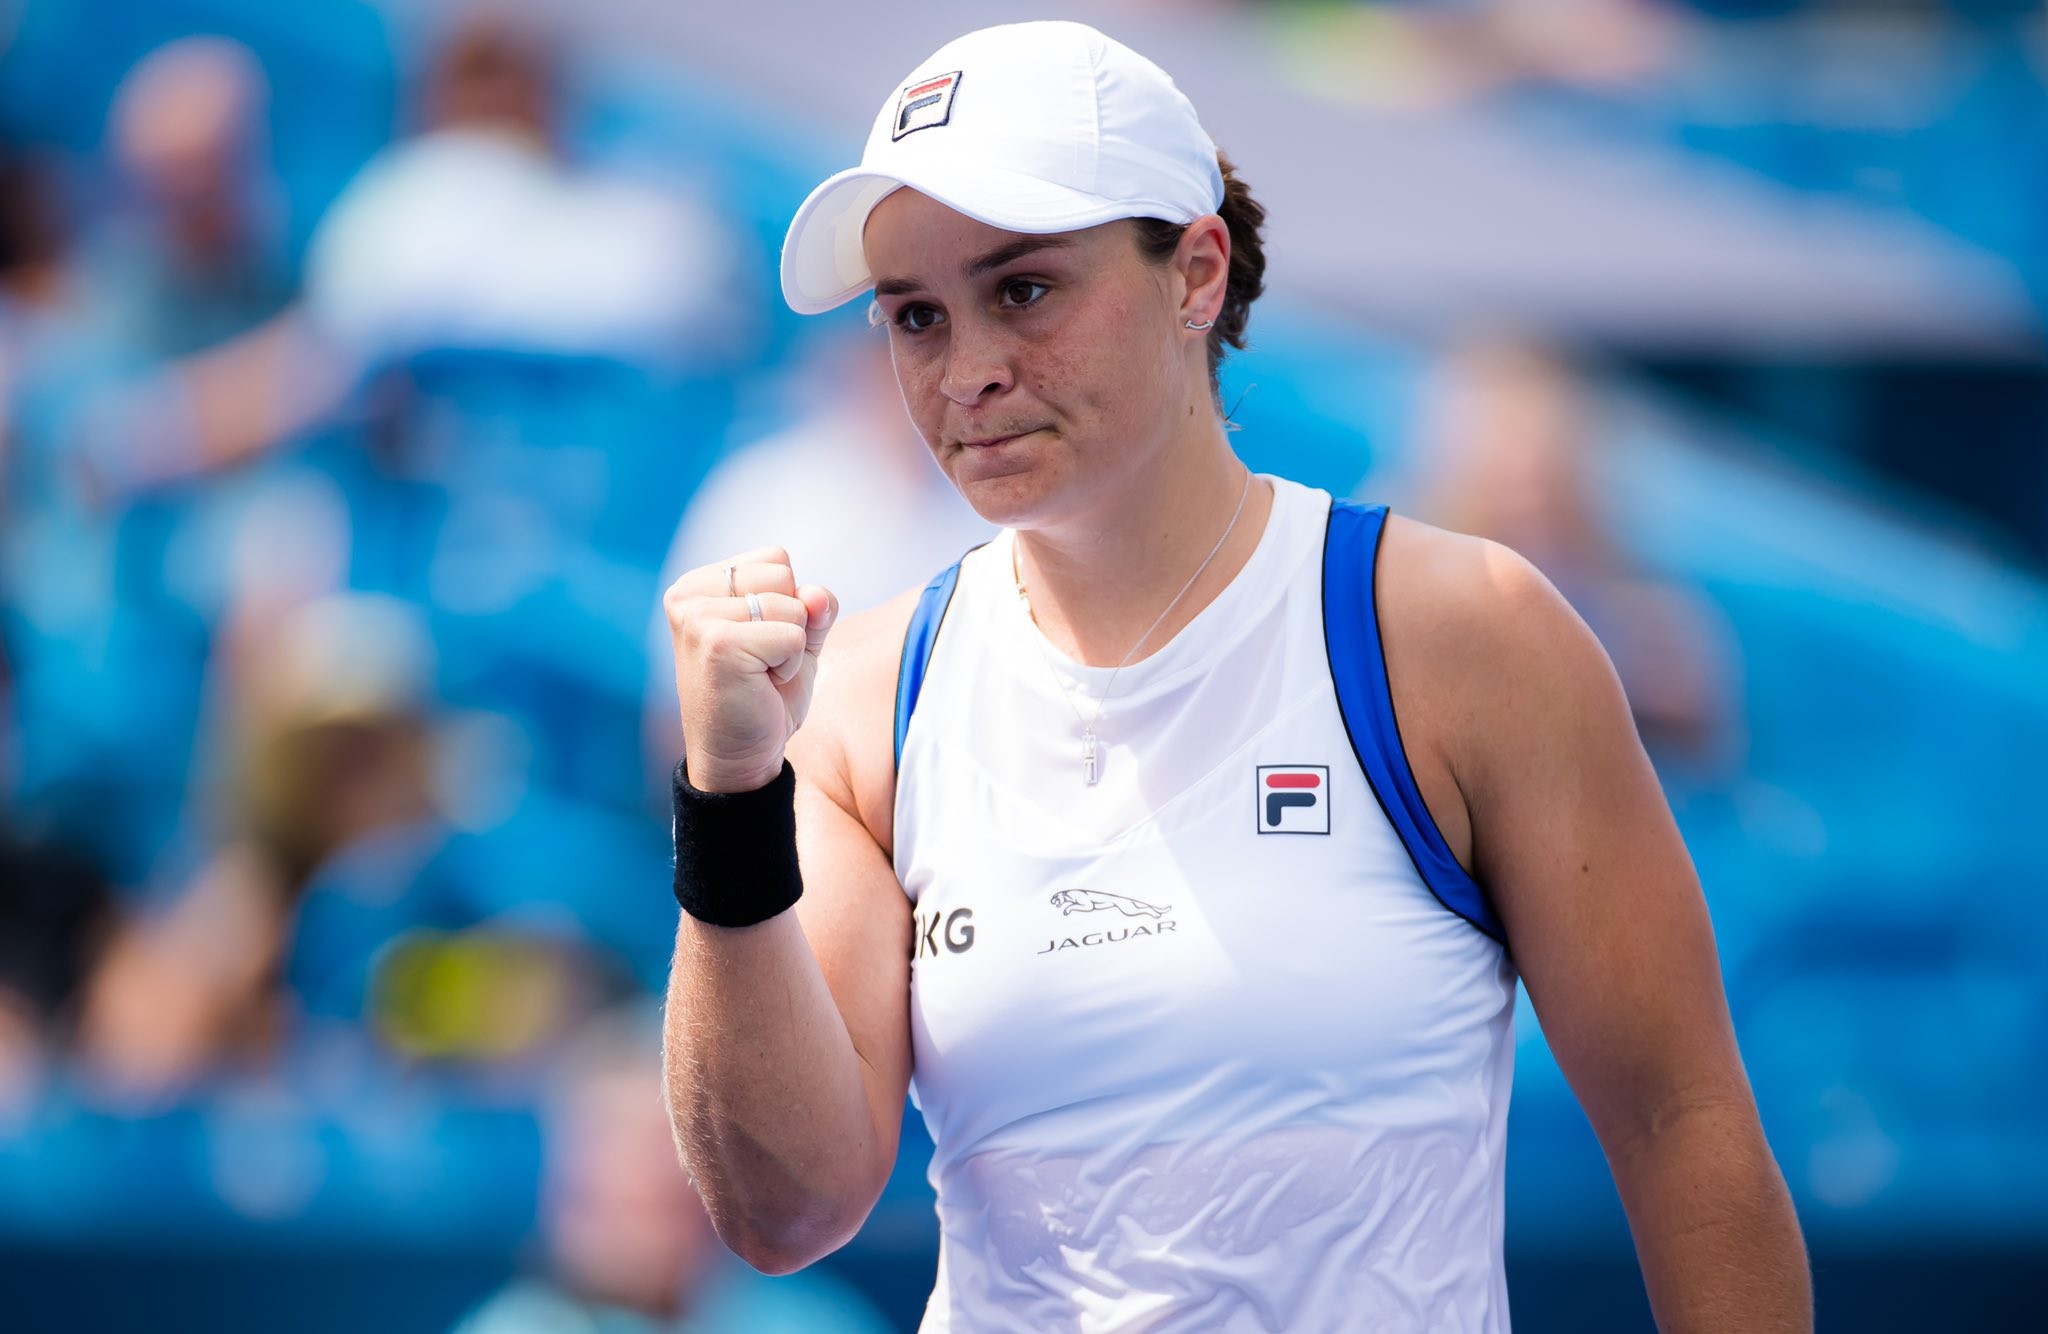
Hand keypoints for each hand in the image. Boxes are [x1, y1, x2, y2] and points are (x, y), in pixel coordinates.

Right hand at [665, 547, 838, 792]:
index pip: (776, 558)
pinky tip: (761, 685)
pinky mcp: (717, 644)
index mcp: (700, 584)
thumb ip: (812, 607)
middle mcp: (689, 593)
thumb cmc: (764, 696)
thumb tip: (817, 595)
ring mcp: (699, 617)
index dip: (788, 601)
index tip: (760, 641)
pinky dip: (790, 665)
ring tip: (760, 673)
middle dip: (791, 621)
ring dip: (792, 646)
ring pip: (793, 604)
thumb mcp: (797, 640)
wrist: (738, 757)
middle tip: (762, 661)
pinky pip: (792, 636)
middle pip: (784, 573)